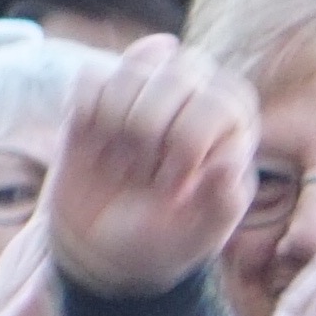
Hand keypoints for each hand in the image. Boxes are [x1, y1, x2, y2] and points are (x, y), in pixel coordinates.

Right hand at [46, 32, 255, 298]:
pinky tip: (92, 141)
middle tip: (142, 172)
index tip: (171, 186)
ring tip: (119, 157)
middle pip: (176, 74)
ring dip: (116, 120)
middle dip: (149, 128)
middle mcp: (194, 97)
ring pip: (131, 70)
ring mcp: (145, 92)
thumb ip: (221, 204)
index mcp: (231, 122)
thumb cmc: (162, 239)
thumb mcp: (198, 234)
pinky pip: (89, 78)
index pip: (214, 103)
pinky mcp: (99, 97)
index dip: (185, 143)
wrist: (103, 245)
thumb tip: (228, 163)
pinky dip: (85, 111)